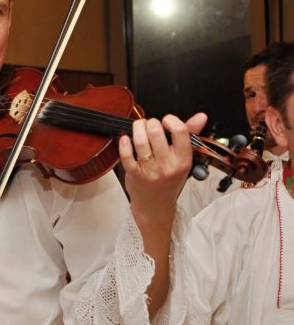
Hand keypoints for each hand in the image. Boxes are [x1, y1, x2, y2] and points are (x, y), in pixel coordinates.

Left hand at [119, 113, 205, 316]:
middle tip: (149, 125)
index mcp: (183, 160)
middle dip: (150, 122)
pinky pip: (126, 155)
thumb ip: (189, 136)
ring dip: (136, 129)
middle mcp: (168, 165)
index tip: (166, 121)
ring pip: (140, 141)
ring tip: (138, 128)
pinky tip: (125, 139)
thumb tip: (201, 116)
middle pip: (156, 132)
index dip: (171, 119)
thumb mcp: (183, 160)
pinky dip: (124, 143)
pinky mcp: (134, 175)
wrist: (155, 207)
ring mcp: (150, 171)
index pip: (180, 131)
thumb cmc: (169, 180)